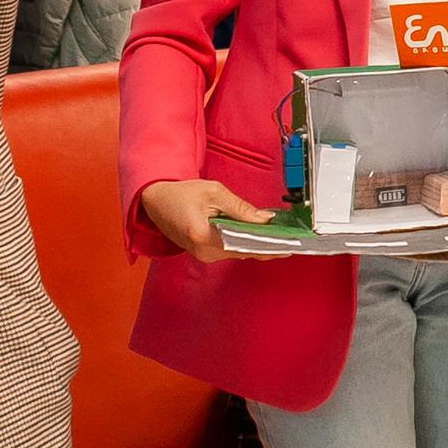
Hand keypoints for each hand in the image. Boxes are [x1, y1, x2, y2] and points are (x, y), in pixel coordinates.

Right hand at [139, 178, 283, 261]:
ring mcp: (203, 255)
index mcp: (202, 235)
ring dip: (257, 244)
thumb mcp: (214, 192)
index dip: (267, 244)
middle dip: (267, 245)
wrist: (156, 201)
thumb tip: (265, 219)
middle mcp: (202, 251)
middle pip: (243, 251)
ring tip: (281, 238)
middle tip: (290, 240)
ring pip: (238, 252)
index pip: (242, 244)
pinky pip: (231, 250)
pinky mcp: (204, 253)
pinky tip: (260, 237)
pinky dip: (245, 243)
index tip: (287, 243)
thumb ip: (241, 208)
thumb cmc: (181, 194)